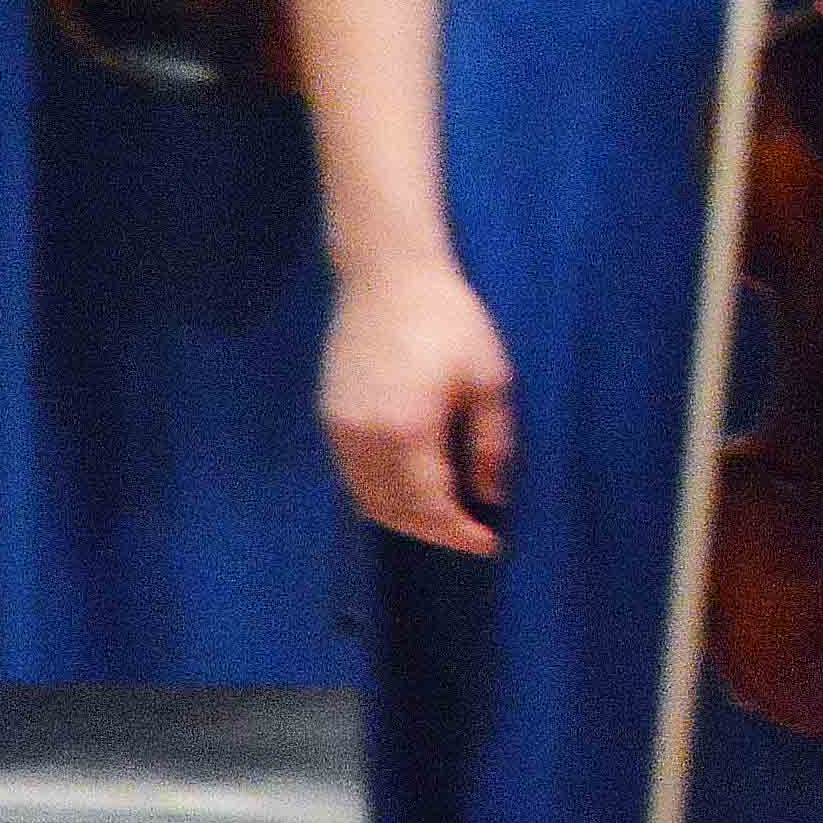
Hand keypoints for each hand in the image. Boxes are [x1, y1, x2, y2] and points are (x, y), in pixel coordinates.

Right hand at [322, 260, 515, 553]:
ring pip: (367, 500)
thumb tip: (493, 495)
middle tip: (470, 534)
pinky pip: (353, 478)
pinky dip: (382, 495)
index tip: (491, 544)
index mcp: (406, 433)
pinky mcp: (329, 419)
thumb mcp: (489, 378)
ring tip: (445, 517)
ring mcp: (339, 432)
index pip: (430, 507)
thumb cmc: (449, 321)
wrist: (387, 278)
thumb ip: (491, 442)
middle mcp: (364, 442)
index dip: (460, 533)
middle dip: (433, 532)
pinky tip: (411, 487)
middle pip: (393, 513)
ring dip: (405, 518)